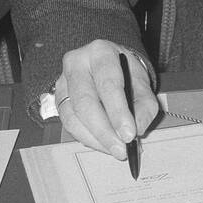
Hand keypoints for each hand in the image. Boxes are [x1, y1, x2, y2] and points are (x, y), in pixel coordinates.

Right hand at [55, 41, 158, 158]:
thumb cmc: (126, 73)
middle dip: (104, 131)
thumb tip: (137, 130)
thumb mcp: (142, 83)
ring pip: (72, 116)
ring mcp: (62, 81)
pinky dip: (87, 138)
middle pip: (85, 102)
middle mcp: (76, 63)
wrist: (108, 64)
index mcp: (101, 53)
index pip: (108, 84)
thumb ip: (145, 106)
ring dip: (95, 139)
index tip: (129, 135)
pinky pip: (68, 124)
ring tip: (115, 150)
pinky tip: (103, 143)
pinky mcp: (57, 98)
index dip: (118, 112)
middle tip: (121, 149)